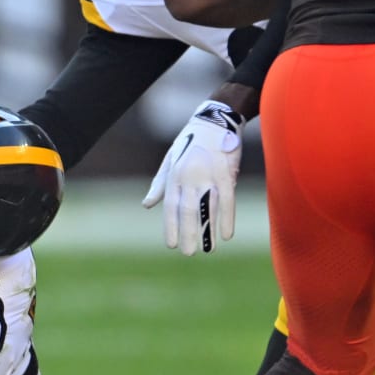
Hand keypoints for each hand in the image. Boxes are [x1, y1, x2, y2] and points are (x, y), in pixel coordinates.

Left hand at [143, 99, 243, 255]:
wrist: (215, 120)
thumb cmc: (190, 141)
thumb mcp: (170, 160)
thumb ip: (160, 184)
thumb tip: (147, 204)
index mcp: (174, 175)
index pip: (170, 206)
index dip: (171, 226)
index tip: (171, 245)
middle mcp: (189, 177)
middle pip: (188, 210)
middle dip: (188, 233)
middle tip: (188, 253)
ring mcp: (208, 176)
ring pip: (207, 208)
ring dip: (207, 230)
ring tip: (207, 250)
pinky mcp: (227, 173)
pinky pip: (227, 200)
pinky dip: (227, 217)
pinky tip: (226, 234)